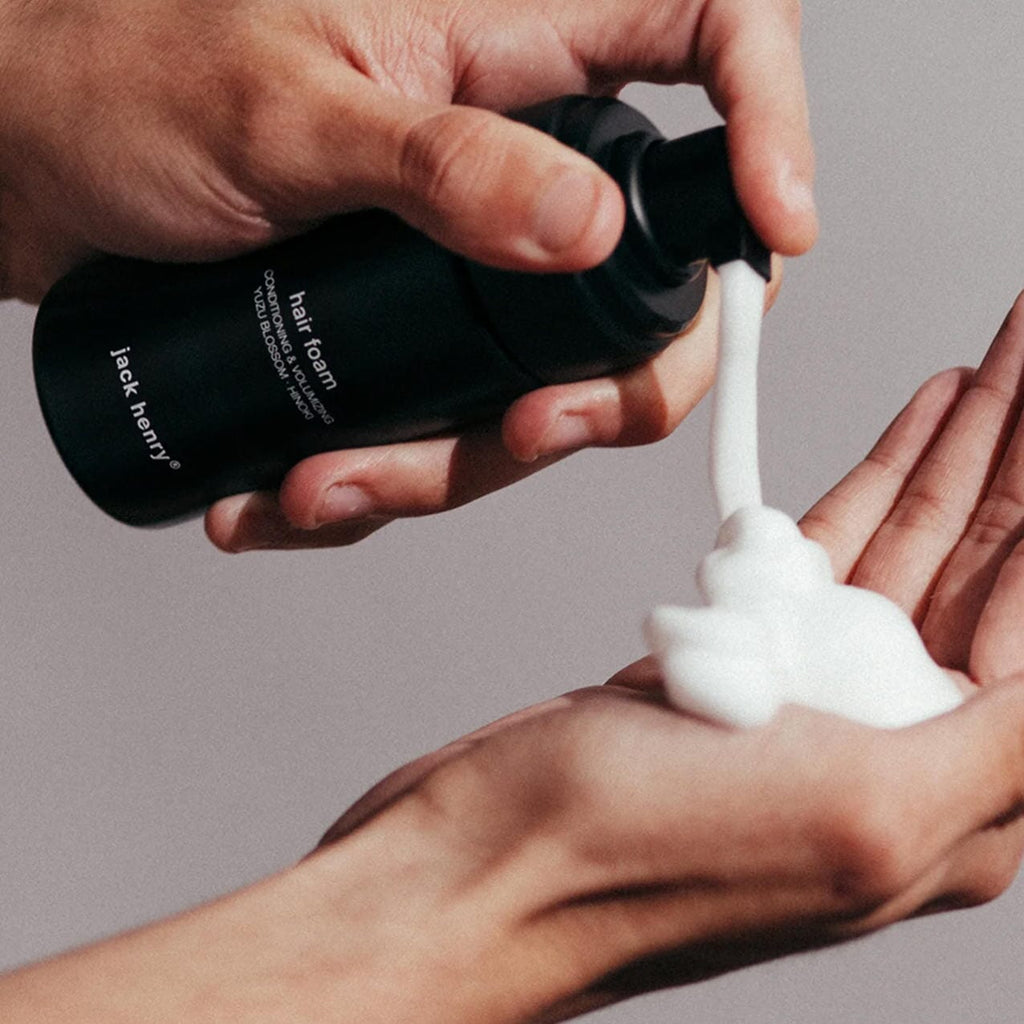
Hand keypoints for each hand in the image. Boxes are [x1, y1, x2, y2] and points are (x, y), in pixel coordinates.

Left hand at [0, 0, 804, 548]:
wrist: (24, 162)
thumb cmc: (121, 89)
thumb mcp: (281, 121)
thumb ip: (443, 165)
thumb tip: (587, 233)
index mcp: (506, 39)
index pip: (708, 36)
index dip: (768, 129)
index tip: (774, 237)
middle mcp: (507, 151)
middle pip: (639, 279)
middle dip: (601, 388)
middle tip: (520, 443)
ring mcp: (460, 250)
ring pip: (533, 377)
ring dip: (447, 467)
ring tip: (324, 489)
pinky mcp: (410, 320)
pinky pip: (442, 415)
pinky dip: (381, 476)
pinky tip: (287, 494)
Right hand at [303, 295, 1023, 1019]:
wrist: (485, 859)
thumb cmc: (635, 857)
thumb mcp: (857, 816)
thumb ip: (999, 748)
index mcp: (947, 790)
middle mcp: (891, 743)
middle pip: (983, 565)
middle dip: (1016, 453)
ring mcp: (812, 695)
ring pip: (912, 547)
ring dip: (955, 452)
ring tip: (991, 372)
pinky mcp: (739, 662)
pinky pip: (828, 553)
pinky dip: (871, 484)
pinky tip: (911, 431)